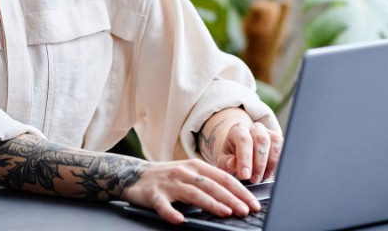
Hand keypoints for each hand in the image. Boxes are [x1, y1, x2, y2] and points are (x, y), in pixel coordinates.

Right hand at [120, 159, 258, 224]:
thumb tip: (235, 197)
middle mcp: (184, 172)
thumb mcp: (190, 174)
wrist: (134, 174)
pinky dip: (171, 213)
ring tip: (225, 212)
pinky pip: (163, 205)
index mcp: (196, 166)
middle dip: (231, 198)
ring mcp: (169, 183)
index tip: (253, 203)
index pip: (223, 178)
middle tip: (245, 210)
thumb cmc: (168, 177)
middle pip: (211, 185)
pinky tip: (180, 220)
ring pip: (193, 193)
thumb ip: (209, 182)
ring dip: (210, 203)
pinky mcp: (153, 194)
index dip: (239, 191)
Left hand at [200, 110, 282, 182]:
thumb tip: (233, 164)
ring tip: (262, 177)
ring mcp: (268, 132)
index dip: (245, 159)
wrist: (241, 151)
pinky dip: (278, 163)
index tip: (245, 175)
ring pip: (275, 142)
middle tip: (254, 179)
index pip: (243, 140)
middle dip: (259, 164)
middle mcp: (254, 127)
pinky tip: (270, 173)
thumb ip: (226, 162)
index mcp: (238, 129)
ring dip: (270, 164)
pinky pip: (283, 148)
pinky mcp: (278, 139)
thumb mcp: (224, 161)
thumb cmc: (232, 157)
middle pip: (261, 140)